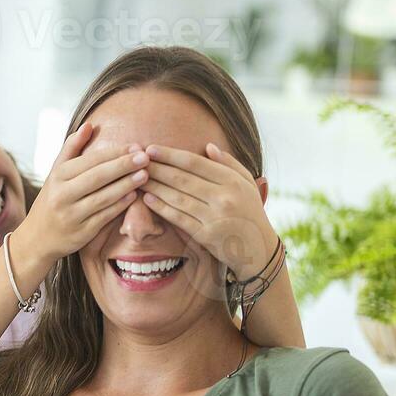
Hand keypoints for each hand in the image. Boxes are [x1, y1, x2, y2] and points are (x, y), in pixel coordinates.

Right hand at [15, 123, 149, 267]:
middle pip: (98, 177)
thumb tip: (89, 125)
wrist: (37, 238)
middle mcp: (63, 195)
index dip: (115, 152)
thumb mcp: (55, 172)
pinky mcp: (81, 233)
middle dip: (123, 166)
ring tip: (145, 174)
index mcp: (58, 176)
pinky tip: (134, 195)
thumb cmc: (52, 199)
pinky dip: (120, 205)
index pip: (91, 160)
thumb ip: (72, 148)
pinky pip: (104, 217)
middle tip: (145, 157)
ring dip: (126, 185)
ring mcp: (72, 215)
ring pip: (103, 197)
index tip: (135, 146)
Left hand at [142, 143, 280, 280]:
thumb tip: (208, 146)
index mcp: (232, 181)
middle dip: (157, 169)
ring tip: (138, 179)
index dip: (170, 155)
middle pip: (182, 179)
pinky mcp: (205, 236)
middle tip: (138, 161)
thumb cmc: (250, 211)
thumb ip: (228, 163)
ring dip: (155, 187)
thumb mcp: (247, 183)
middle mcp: (223, 198)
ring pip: (177, 198)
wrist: (258, 249)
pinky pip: (178, 219)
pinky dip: (161, 208)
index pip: (195, 163)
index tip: (151, 149)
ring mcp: (214, 218)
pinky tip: (148, 199)